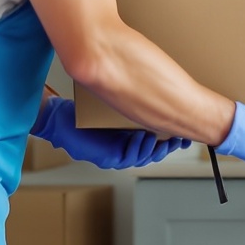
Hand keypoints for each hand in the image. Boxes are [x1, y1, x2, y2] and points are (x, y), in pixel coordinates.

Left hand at [31, 96, 187, 170]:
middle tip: (178, 139)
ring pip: (142, 157)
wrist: (61, 118)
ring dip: (152, 148)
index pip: (156, 141)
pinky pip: (126, 158)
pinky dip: (136, 148)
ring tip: (160, 137)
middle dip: (167, 147)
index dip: (170, 139)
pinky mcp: (106, 158)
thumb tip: (154, 85)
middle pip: (153, 153)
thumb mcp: (113, 102)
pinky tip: (142, 137)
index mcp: (129, 136)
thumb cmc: (84, 110)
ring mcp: (116, 155)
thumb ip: (131, 101)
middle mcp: (124, 147)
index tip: (183, 132)